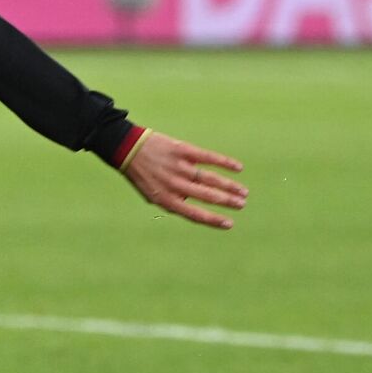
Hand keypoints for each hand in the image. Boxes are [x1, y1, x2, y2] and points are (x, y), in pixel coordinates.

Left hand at [119, 130, 247, 229]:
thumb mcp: (153, 195)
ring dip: (230, 186)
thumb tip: (195, 208)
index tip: (230, 223)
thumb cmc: (142, 175)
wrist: (128, 149)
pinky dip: (225, 163)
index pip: (195, 214)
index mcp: (166, 199)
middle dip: (227, 202)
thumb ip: (173, 203)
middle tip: (242, 204)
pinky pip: (208, 157)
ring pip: (211, 179)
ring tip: (243, 192)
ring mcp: (179, 167)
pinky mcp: (183, 150)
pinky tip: (238, 168)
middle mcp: (174, 185)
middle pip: (208, 196)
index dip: (214, 220)